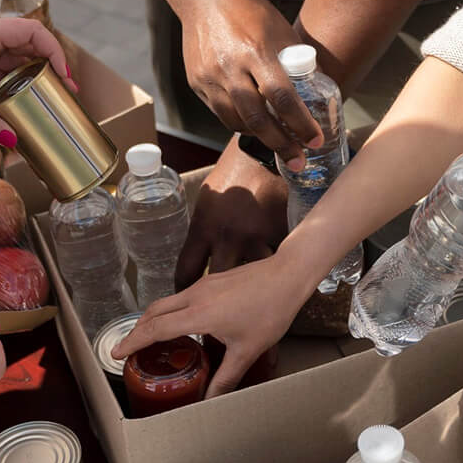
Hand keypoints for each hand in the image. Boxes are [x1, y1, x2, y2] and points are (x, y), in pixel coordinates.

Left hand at [0, 14, 75, 144]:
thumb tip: (12, 141)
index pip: (34, 32)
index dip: (56, 52)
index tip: (65, 77)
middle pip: (29, 44)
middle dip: (48, 67)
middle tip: (62, 92)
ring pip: (14, 56)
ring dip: (29, 75)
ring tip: (43, 98)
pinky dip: (10, 80)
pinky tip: (15, 99)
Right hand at [113, 252, 309, 397]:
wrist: (287, 274)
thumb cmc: (270, 311)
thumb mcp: (247, 350)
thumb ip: (225, 378)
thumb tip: (209, 401)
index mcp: (198, 314)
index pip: (155, 329)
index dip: (133, 342)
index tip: (116, 353)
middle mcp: (195, 296)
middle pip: (154, 312)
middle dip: (137, 330)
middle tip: (129, 349)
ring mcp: (203, 284)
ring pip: (167, 301)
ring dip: (153, 318)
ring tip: (151, 338)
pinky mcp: (212, 279)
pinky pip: (182, 296)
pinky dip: (171, 310)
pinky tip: (182, 323)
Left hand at [175, 138, 288, 286]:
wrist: (266, 154)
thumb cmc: (234, 175)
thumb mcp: (208, 201)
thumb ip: (204, 232)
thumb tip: (199, 262)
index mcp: (203, 226)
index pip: (185, 272)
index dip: (182, 289)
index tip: (184, 297)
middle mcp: (227, 236)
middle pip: (215, 285)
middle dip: (212, 299)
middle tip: (212, 308)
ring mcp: (256, 238)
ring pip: (249, 281)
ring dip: (246, 289)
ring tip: (245, 297)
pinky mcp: (280, 236)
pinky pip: (272, 263)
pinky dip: (270, 271)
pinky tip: (269, 276)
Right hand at [180, 0, 321, 164]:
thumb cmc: (251, 11)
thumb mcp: (280, 29)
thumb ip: (294, 61)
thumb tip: (315, 90)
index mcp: (256, 51)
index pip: (282, 98)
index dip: (300, 124)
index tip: (315, 140)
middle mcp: (230, 67)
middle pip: (257, 118)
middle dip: (281, 144)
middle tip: (298, 160)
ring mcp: (210, 77)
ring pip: (236, 121)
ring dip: (260, 137)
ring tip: (279, 145)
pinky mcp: (197, 83)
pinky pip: (221, 112)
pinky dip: (239, 123)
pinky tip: (254, 126)